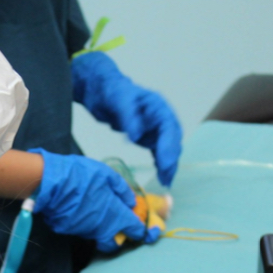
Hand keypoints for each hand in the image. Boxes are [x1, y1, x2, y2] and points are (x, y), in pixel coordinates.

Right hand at [30, 149, 149, 250]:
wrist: (51, 182)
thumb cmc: (81, 175)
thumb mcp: (107, 174)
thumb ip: (122, 189)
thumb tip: (132, 201)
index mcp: (115, 214)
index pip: (136, 229)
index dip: (146, 232)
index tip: (152, 231)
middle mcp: (102, 227)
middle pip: (114, 243)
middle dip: (119, 239)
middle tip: (119, 227)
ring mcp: (85, 231)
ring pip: (98, 235)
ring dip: (101, 228)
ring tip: (97, 210)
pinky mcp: (70, 230)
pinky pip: (83, 229)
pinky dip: (86, 222)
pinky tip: (82, 208)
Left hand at [71, 51, 181, 185]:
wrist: (100, 91)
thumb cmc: (111, 91)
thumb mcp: (119, 100)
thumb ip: (129, 117)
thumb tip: (137, 136)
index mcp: (158, 107)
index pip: (169, 128)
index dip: (169, 146)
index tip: (165, 162)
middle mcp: (160, 118)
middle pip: (172, 141)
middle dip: (170, 160)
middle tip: (166, 178)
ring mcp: (155, 128)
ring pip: (166, 149)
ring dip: (167, 165)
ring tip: (165, 182)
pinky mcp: (147, 137)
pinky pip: (157, 152)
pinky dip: (159, 164)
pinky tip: (160, 176)